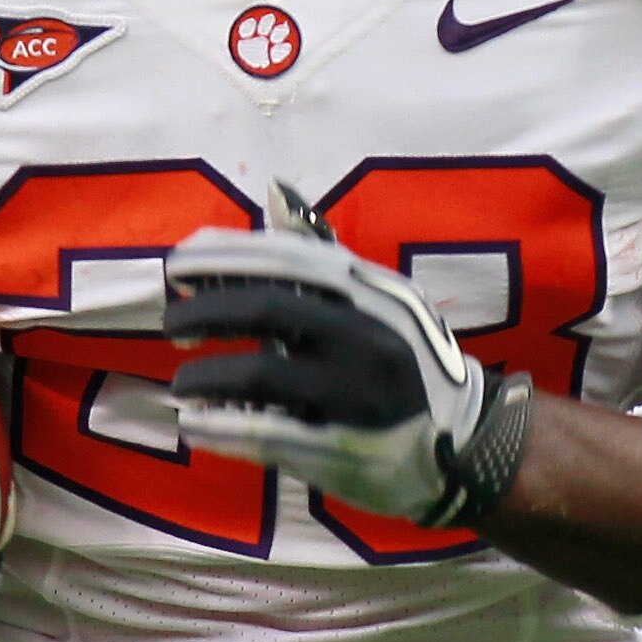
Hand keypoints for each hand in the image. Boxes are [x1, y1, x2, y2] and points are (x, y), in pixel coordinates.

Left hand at [165, 183, 532, 525]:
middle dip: (207, 311)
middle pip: (267, 310)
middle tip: (172, 321)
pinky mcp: (341, 448)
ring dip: (205, 376)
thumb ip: (322, 253)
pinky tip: (192, 424)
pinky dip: (219, 427)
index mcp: (372, 292)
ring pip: (258, 375)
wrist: (469, 442)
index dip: (224, 256)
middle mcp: (365, 336)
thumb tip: (273, 192)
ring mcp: (354, 395)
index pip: (285, 259)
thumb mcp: (381, 298)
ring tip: (181, 384)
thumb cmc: (409, 359)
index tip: (180, 263)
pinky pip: (264, 434)